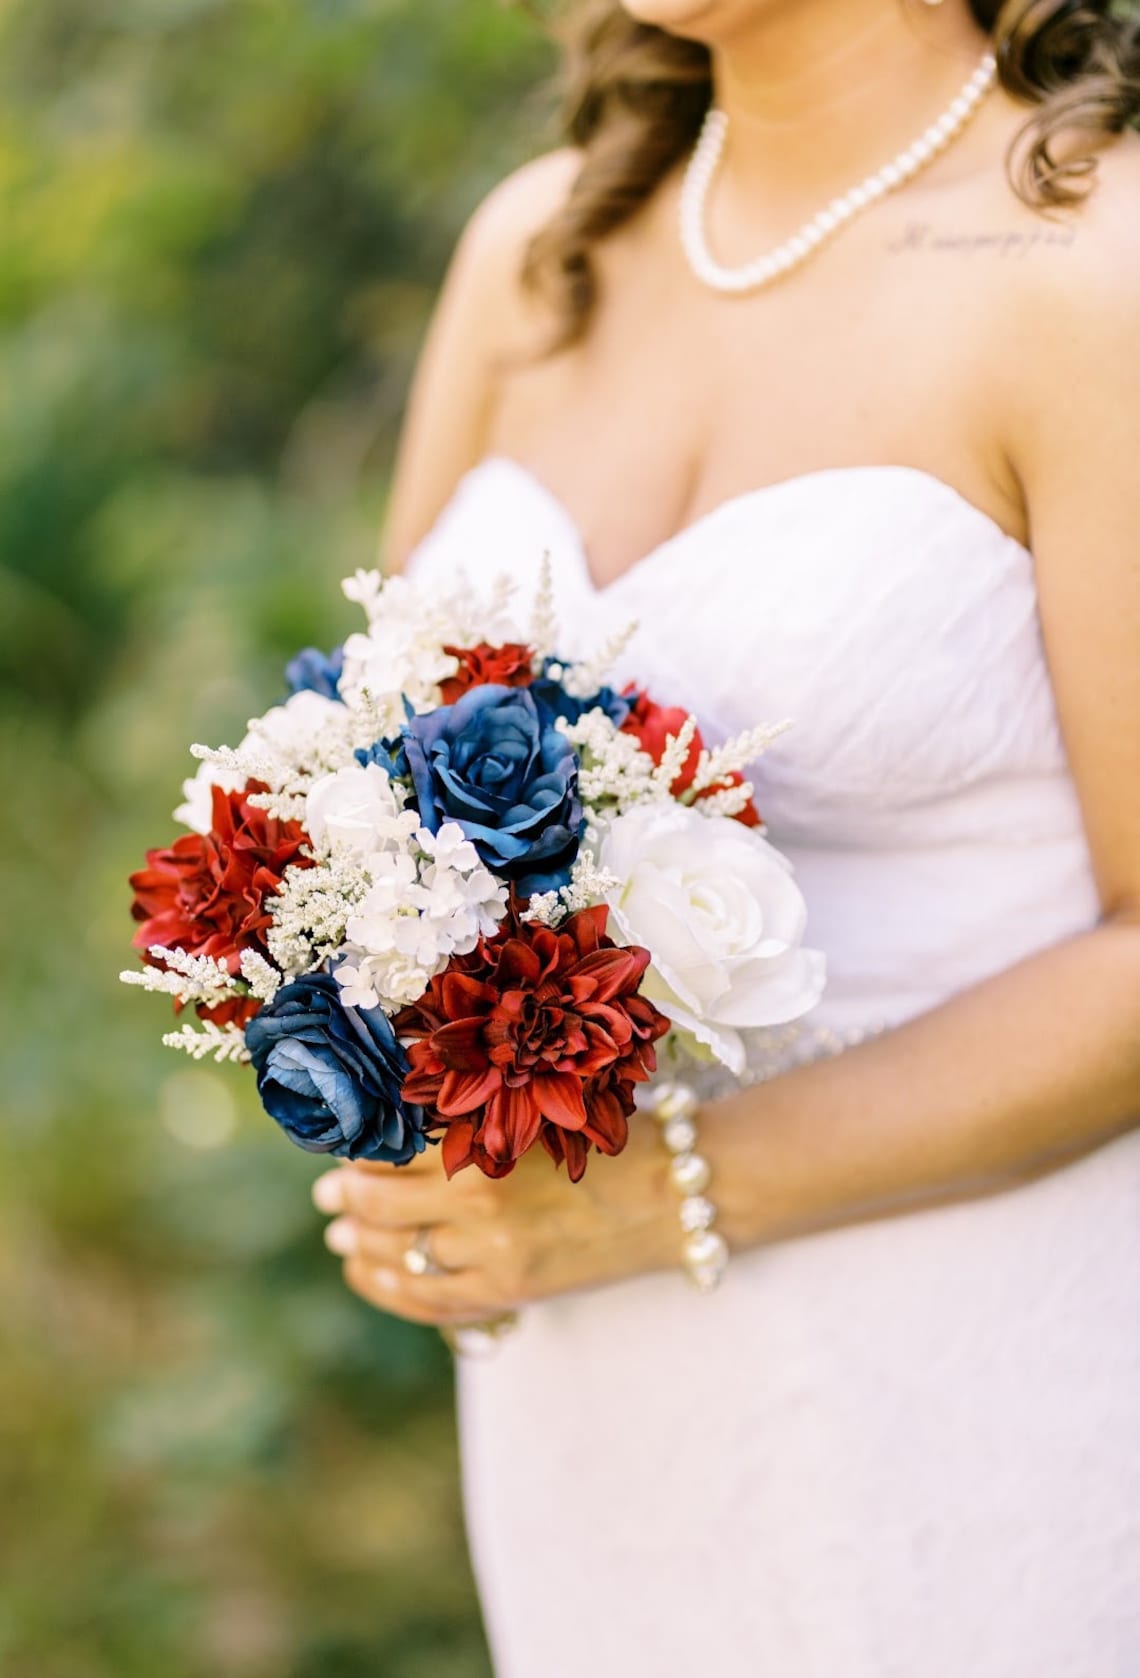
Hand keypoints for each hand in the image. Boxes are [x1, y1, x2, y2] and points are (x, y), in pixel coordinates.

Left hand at [311, 1116, 677, 1326]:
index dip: (355, 1149)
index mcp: (482, 1143)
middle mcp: (478, 1203)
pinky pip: (426, 1302)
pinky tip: (370, 1274)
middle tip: (326, 1193)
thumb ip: (470, 1117)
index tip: (341, 1146)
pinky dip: (388, 1288)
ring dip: (358, 1245)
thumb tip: (393, 1123)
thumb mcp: (535, 1110)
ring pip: (396, 1256)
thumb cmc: (607, 1136)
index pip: (388, 1149)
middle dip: (344, 1197)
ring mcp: (490, 1256)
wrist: (673, 1193)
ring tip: (342, 1235)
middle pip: (378, 1205)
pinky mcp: (507, 1293)